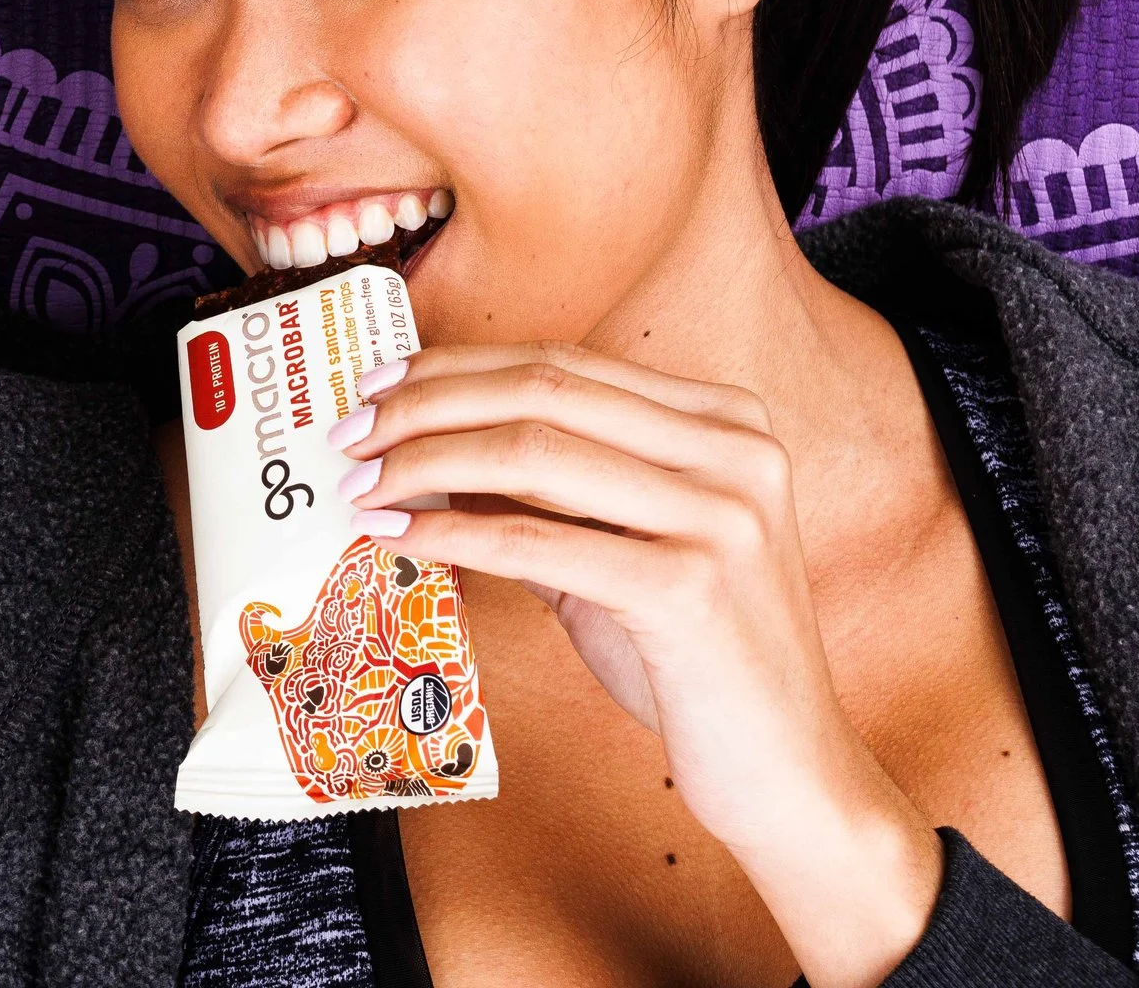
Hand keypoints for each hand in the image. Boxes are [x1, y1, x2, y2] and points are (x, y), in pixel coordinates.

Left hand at [333, 341, 940, 987]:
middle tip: (350, 432)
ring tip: (360, 486)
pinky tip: (398, 539)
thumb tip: (424, 450)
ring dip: (424, 460)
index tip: (380, 385)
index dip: (459, 367)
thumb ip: (545, 496)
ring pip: (533, 451)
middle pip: (542, 389)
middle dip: (427, 404)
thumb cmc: (694, 663)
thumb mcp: (619, 551)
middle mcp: (734, 450)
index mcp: (726, 421)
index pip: (565, 362)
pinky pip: (538, 541)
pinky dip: (454, 533)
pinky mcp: (690, 588)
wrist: (787, 775)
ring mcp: (721, 515)